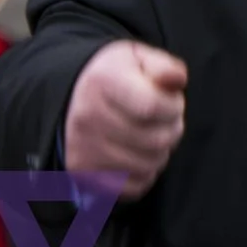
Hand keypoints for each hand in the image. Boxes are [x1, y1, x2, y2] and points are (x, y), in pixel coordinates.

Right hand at [62, 41, 186, 197]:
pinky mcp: (84, 175)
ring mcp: (83, 149)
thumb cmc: (116, 77)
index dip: (173, 107)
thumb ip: (164, 67)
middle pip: (155, 140)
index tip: (171, 102)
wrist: (71, 97)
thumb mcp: (139, 58)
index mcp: (103, 82)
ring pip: (147, 166)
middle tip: (165, 120)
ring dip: (160, 153)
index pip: (152, 106)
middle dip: (172, 130)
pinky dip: (144, 175)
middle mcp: (87, 117)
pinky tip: (139, 155)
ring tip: (152, 136)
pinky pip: (132, 187)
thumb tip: (175, 79)